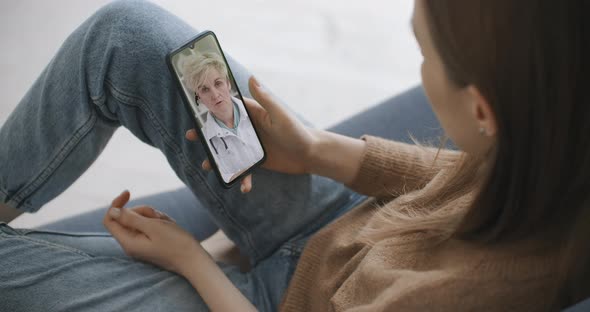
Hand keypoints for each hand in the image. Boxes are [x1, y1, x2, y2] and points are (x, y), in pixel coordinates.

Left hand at [103, 190, 199, 274]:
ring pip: (141, 219)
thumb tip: (112, 211)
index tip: (128, 192)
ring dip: (154, 216)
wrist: (193, 259)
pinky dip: (159, 222)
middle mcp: (132, 243)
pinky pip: (150, 225)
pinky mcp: (150, 242)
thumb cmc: (175, 243)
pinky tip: (170, 227)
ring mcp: (141, 243)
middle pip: (127, 217)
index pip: (110, 219)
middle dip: (143, 211)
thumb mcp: (153, 227)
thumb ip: (130, 218)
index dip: (116, 204)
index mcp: (128, 242)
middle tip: (158, 217)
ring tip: (167, 224)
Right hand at [185, 76, 316, 192]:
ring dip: (217, 159)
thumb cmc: (297, 131)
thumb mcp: (280, 114)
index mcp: (253, 114)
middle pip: (222, 131)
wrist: (311, 154)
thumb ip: (265, 98)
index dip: (211, 109)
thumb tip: (251, 77)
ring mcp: (252, 146)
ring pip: (228, 152)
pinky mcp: (257, 161)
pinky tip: (243, 187)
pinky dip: (241, 178)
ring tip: (207, 166)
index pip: (228, 108)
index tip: (195, 111)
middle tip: (191, 137)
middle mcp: (249, 130)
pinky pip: (244, 169)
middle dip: (206, 135)